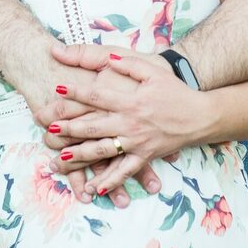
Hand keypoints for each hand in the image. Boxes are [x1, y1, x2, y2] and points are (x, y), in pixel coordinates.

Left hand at [45, 52, 198, 195]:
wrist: (200, 117)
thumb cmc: (176, 92)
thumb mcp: (154, 71)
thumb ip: (129, 64)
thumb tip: (108, 59)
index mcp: (130, 101)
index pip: (97, 96)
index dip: (76, 92)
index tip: (57, 89)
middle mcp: (130, 123)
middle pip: (93, 126)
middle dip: (69, 128)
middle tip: (48, 129)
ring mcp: (136, 143)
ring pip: (103, 152)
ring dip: (79, 157)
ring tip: (59, 161)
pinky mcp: (144, 157)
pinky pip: (124, 172)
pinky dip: (109, 182)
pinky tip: (93, 188)